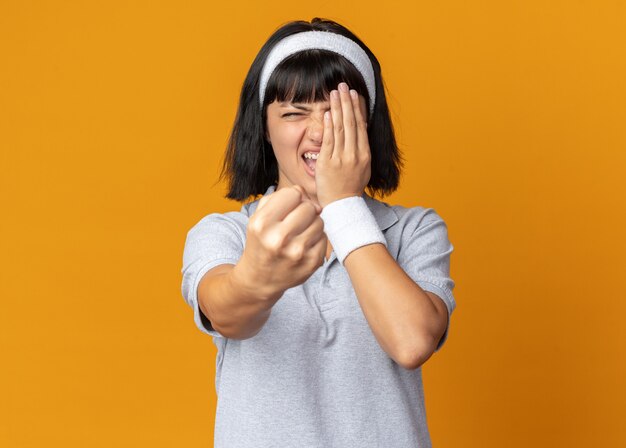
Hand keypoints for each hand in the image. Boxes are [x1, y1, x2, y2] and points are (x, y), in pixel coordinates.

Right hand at [236, 185, 326, 301]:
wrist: (260, 278)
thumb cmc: (261, 242)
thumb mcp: (259, 217)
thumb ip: (279, 197)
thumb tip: (305, 194)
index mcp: (262, 224)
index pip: (292, 194)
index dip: (292, 198)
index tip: (287, 207)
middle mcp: (278, 239)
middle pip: (308, 207)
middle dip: (304, 210)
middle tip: (294, 221)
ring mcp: (297, 253)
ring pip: (319, 221)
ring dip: (311, 224)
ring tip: (299, 233)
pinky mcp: (312, 263)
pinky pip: (324, 237)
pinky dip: (316, 238)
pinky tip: (304, 245)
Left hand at [314, 82, 370, 208]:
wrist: (342, 206)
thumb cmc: (350, 188)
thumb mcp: (362, 169)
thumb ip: (360, 151)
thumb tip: (358, 133)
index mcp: (364, 154)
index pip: (361, 126)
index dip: (357, 108)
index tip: (354, 94)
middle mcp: (355, 154)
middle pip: (351, 123)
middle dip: (347, 102)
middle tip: (343, 86)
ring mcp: (341, 158)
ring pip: (340, 128)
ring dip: (337, 108)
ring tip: (335, 93)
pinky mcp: (328, 163)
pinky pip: (329, 141)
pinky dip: (329, 126)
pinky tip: (328, 113)